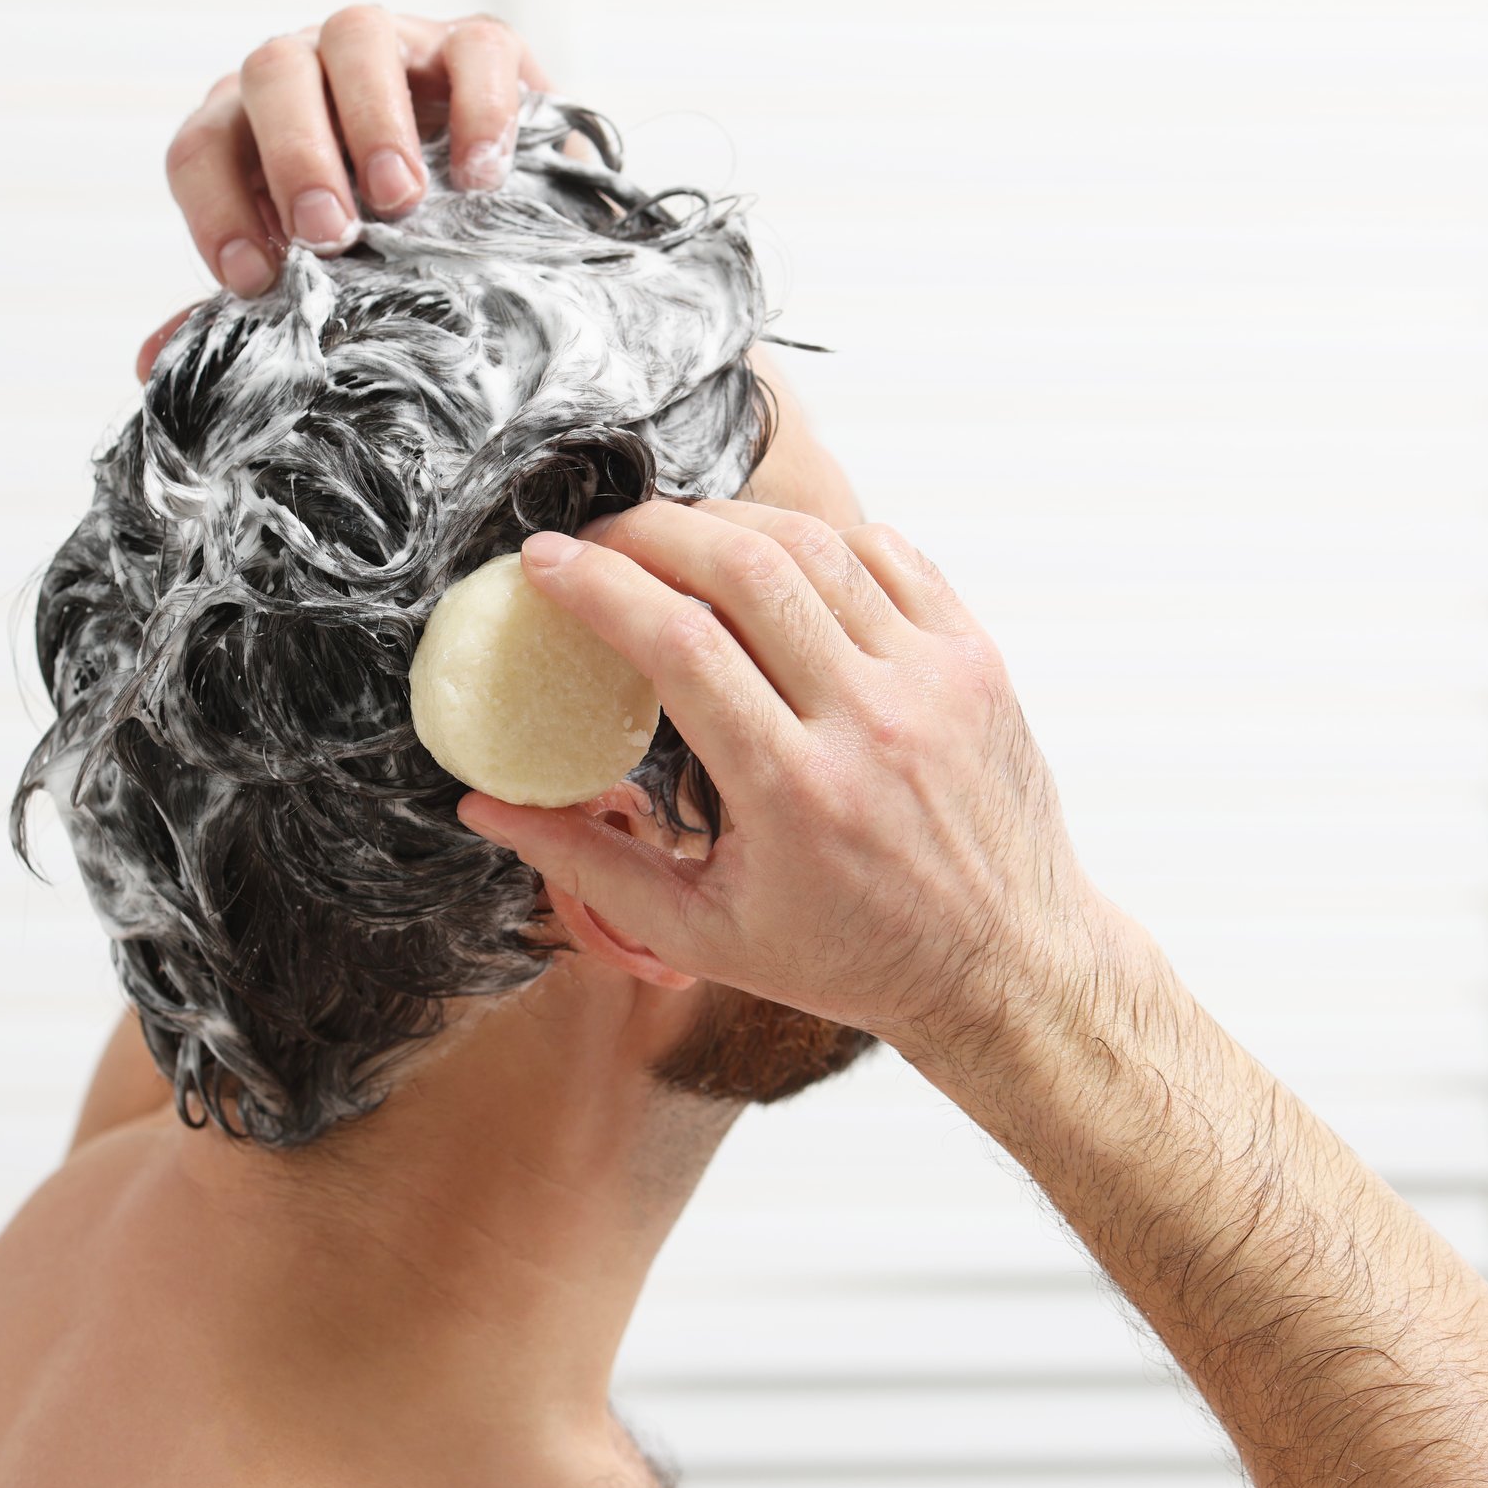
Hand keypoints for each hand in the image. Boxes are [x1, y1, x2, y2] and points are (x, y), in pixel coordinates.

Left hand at [140, 7, 548, 373]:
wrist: (484, 201)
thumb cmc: (377, 239)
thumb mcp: (314, 276)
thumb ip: (243, 313)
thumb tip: (156, 363)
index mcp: (250, 130)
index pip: (203, 147)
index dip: (215, 209)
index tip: (252, 280)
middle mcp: (310, 72)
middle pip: (273, 74)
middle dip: (295, 156)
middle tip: (331, 234)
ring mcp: (392, 47)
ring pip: (357, 37)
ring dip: (373, 121)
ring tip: (402, 200)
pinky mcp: (474, 48)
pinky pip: (472, 48)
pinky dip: (477, 108)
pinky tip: (481, 179)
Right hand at [456, 500, 1133, 1055]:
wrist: (1006, 965)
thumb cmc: (849, 956)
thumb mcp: (702, 934)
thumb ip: (587, 866)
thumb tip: (481, 805)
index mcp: (794, 792)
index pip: (677, 642)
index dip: (596, 585)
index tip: (543, 563)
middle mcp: (869, 722)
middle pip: (744, 567)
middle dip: (650, 530)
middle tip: (600, 537)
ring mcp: (932, 680)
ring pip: (815, 543)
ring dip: (727, 522)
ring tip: (673, 537)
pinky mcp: (975, 657)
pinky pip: (887, 553)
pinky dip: (816, 538)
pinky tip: (770, 557)